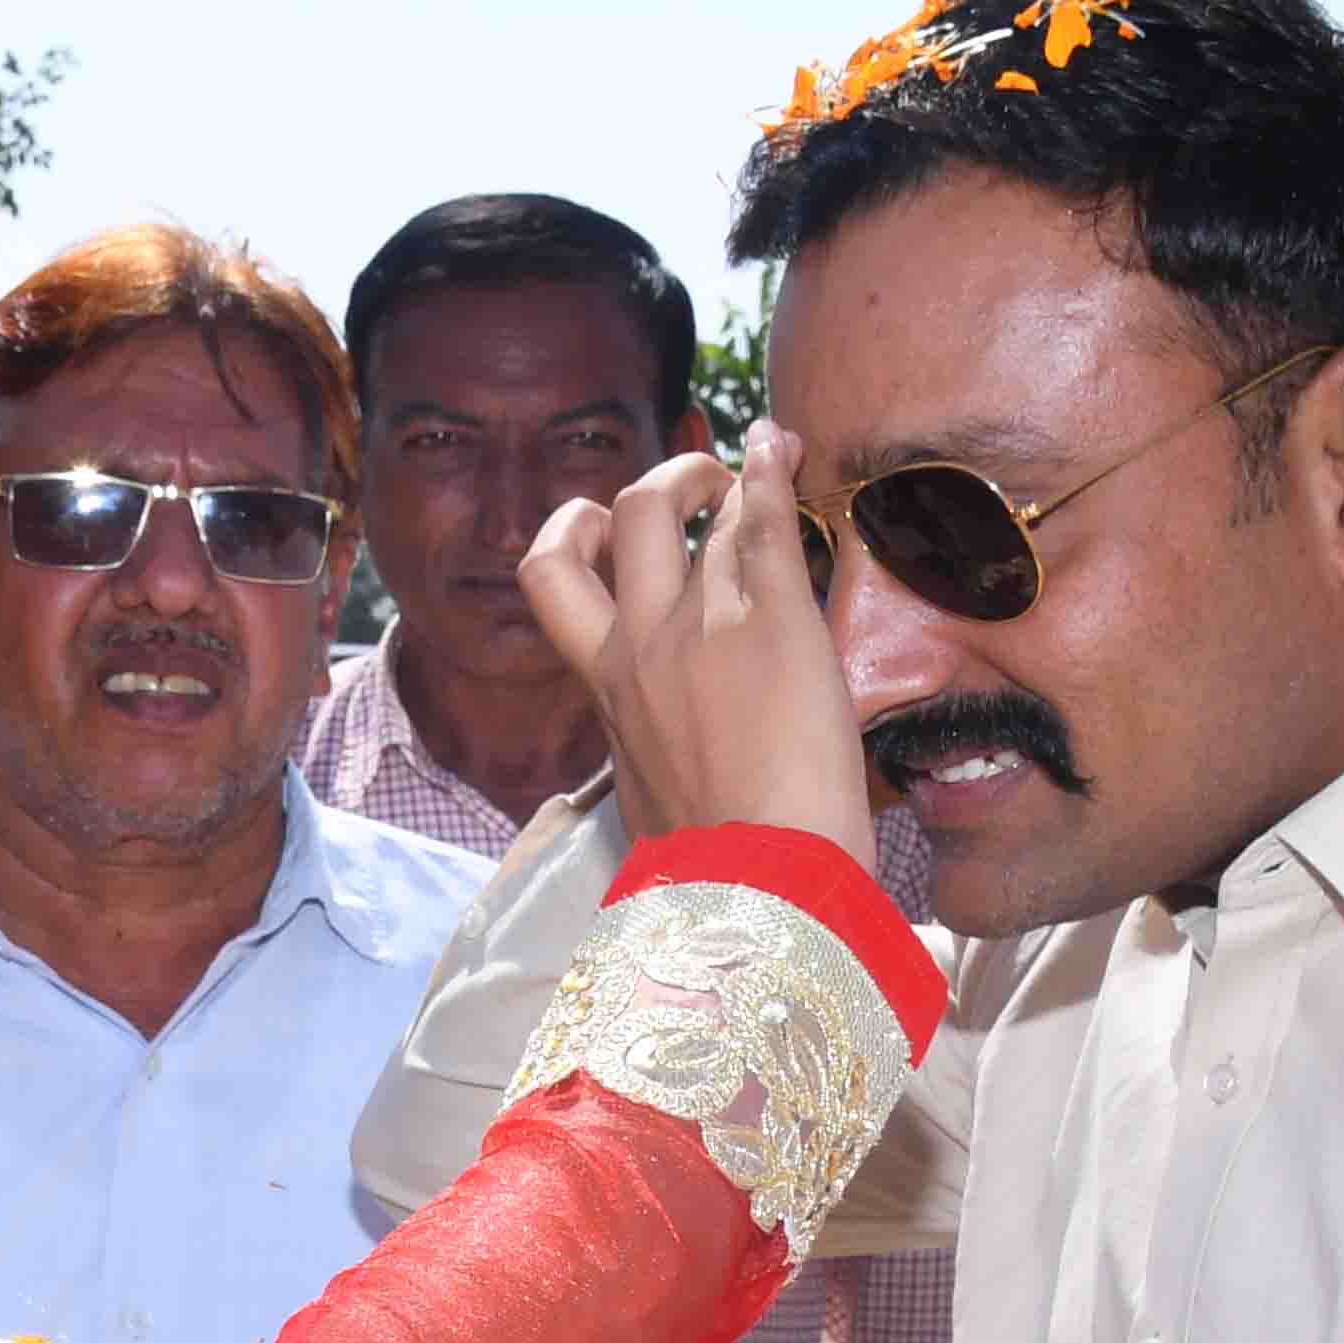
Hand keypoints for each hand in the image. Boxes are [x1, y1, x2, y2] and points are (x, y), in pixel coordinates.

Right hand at [516, 422, 878, 866]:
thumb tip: (661, 775)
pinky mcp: (774, 625)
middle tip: (696, 492)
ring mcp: (701, 629)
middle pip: (620, 521)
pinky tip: (783, 451)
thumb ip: (651, 756)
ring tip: (757, 473)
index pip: (560, 585)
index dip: (579, 537)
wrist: (760, 890)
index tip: (612, 531)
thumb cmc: (716, 873)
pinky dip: (771, 476)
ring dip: (723, 479)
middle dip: (655, 487)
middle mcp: (638, 646)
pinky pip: (765, 524)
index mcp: (604, 695)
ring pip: (698, 516)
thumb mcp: (652, 806)